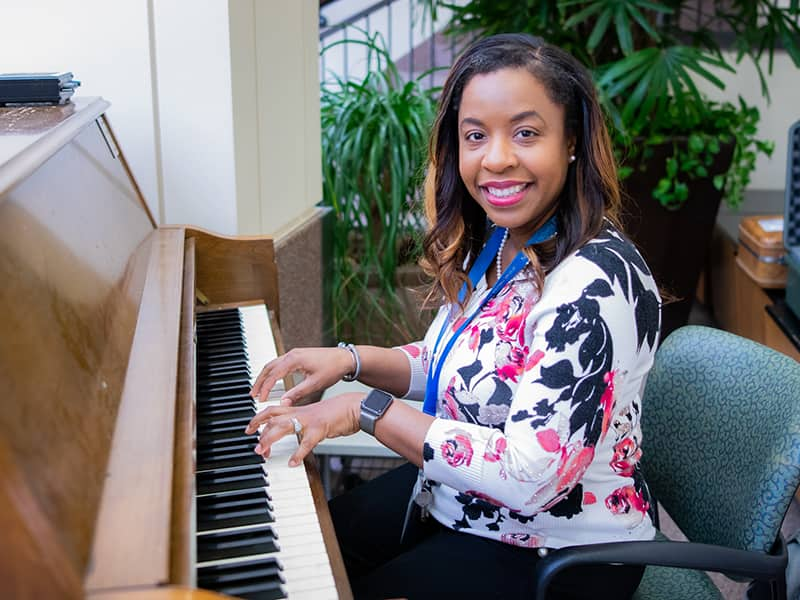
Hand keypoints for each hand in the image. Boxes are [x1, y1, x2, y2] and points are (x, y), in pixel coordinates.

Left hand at [246, 392, 362, 466]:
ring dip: (270, 439)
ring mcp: (310, 420)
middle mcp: (301, 412)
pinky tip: (292, 462)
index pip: (273, 410)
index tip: (249, 428)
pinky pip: (306, 443)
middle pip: (273, 417)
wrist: (356, 406)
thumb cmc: (339, 412)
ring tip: (264, 453)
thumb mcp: (317, 415)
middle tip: (254, 446)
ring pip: (283, 427)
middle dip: (259, 430)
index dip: (258, 418)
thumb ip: (305, 422)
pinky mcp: (320, 429)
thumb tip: (297, 431)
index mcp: (300, 409)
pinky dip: (297, 454)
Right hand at [250, 346, 354, 404]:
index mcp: (294, 360)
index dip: (265, 388)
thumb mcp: (314, 384)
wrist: (345, 358)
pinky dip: (273, 373)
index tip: (260, 399)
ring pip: (273, 364)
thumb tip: (283, 403)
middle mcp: (292, 354)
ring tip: (259, 389)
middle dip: (259, 381)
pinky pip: (280, 364)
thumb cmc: (332, 369)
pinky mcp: (298, 356)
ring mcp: (295, 354)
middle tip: (253, 394)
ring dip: (265, 376)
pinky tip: (272, 381)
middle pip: (269, 367)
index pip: (273, 375)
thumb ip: (297, 394)